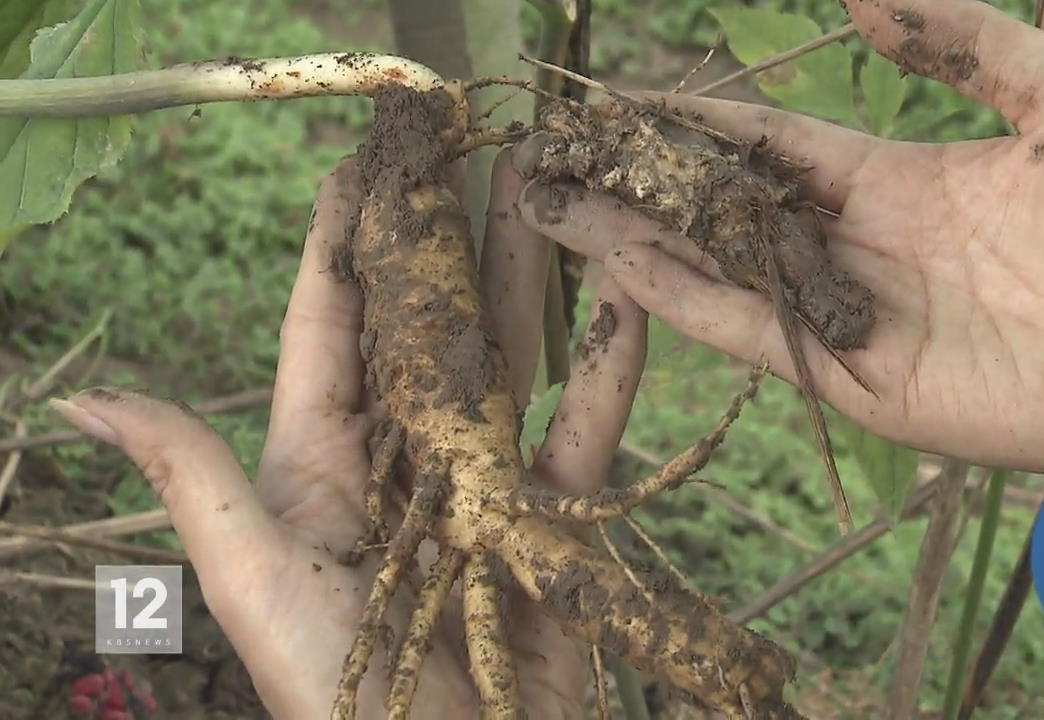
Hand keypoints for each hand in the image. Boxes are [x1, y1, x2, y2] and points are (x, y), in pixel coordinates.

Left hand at [48, 156, 649, 718]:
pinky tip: (623, 308)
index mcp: (321, 467)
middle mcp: (404, 466)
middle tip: (473, 156)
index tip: (364, 168)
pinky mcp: (554, 528)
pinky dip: (607, 376)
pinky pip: (585, 438)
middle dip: (446, 245)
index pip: (327, 332)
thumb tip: (85, 402)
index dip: (341, 247)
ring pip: (510, 368)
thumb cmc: (334, 693)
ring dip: (529, 287)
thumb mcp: (254, 579)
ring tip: (552, 204)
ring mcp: (484, 493)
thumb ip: (193, 481)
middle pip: (425, 333)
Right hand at [506, 0, 1043, 501]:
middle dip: (643, 180)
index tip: (627, 98)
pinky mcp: (853, 382)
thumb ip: (962, 37)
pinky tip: (620, 264)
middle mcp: (856, 247)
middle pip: (724, 208)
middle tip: (561, 155)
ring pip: (719, 269)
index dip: (697, 119)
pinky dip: (683, 301)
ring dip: (637, 238)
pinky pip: (752, 333)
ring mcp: (849, 317)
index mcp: (896, 181)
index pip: (769, 145)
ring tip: (557, 208)